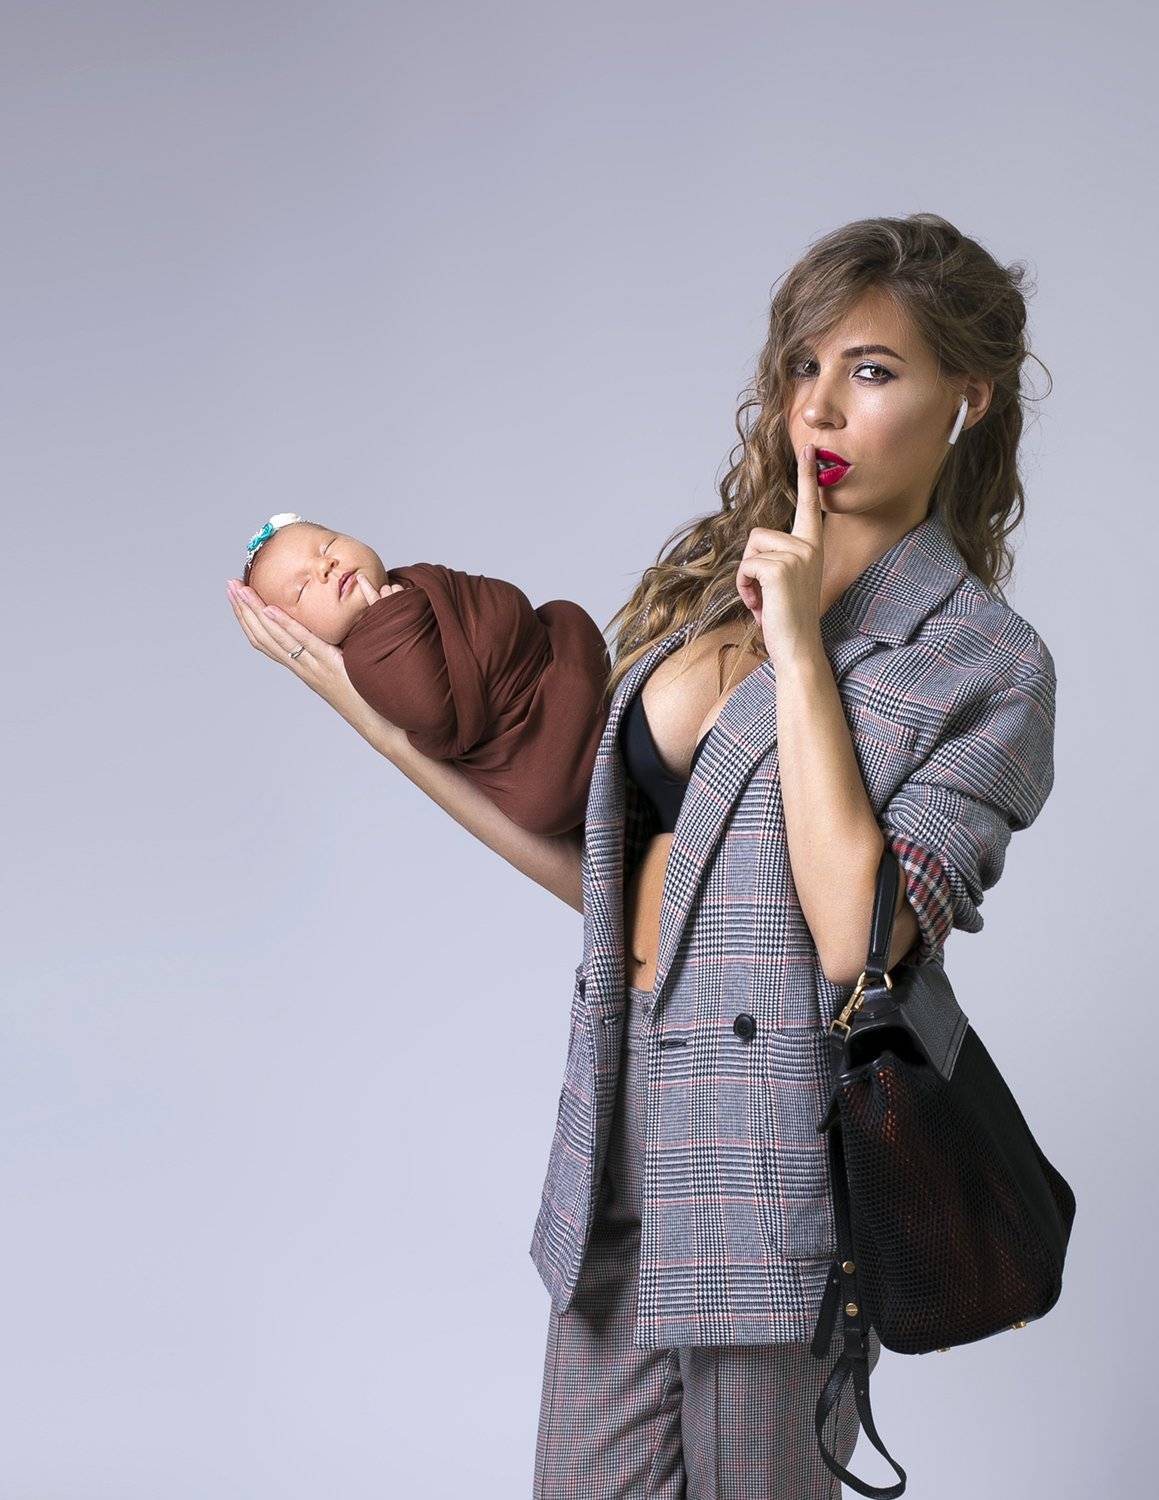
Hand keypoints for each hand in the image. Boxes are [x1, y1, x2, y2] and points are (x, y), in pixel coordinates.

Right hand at [225, 572, 400, 717]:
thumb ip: (339, 643)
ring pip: (276, 638)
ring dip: (254, 612)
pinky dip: (284, 626)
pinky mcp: (330, 666)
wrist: (381, 723)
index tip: (238, 596)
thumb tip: (341, 615)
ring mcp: (313, 668)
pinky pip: (304, 643)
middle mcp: (303, 668)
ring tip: (241, 590)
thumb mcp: (348, 664)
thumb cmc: (369, 693)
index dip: (249, 619)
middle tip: (229, 585)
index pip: (267, 641)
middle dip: (244, 610)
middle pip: (263, 637)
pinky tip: (270, 609)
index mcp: (304, 667)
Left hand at [735, 442, 824, 668]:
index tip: (810, 446)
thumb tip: (755, 553)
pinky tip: (761, 605)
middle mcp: (809, 546)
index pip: (810, 505)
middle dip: (751, 565)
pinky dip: (744, 588)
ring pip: (749, 551)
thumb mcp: (784, 581)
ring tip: (765, 601)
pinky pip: (745, 567)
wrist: (797, 647)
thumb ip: (776, 559)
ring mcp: (797, 555)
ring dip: (747, 579)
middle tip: (766, 595)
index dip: (808, 475)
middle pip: (757, 534)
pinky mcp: (780, 568)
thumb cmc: (786, 617)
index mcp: (812, 546)